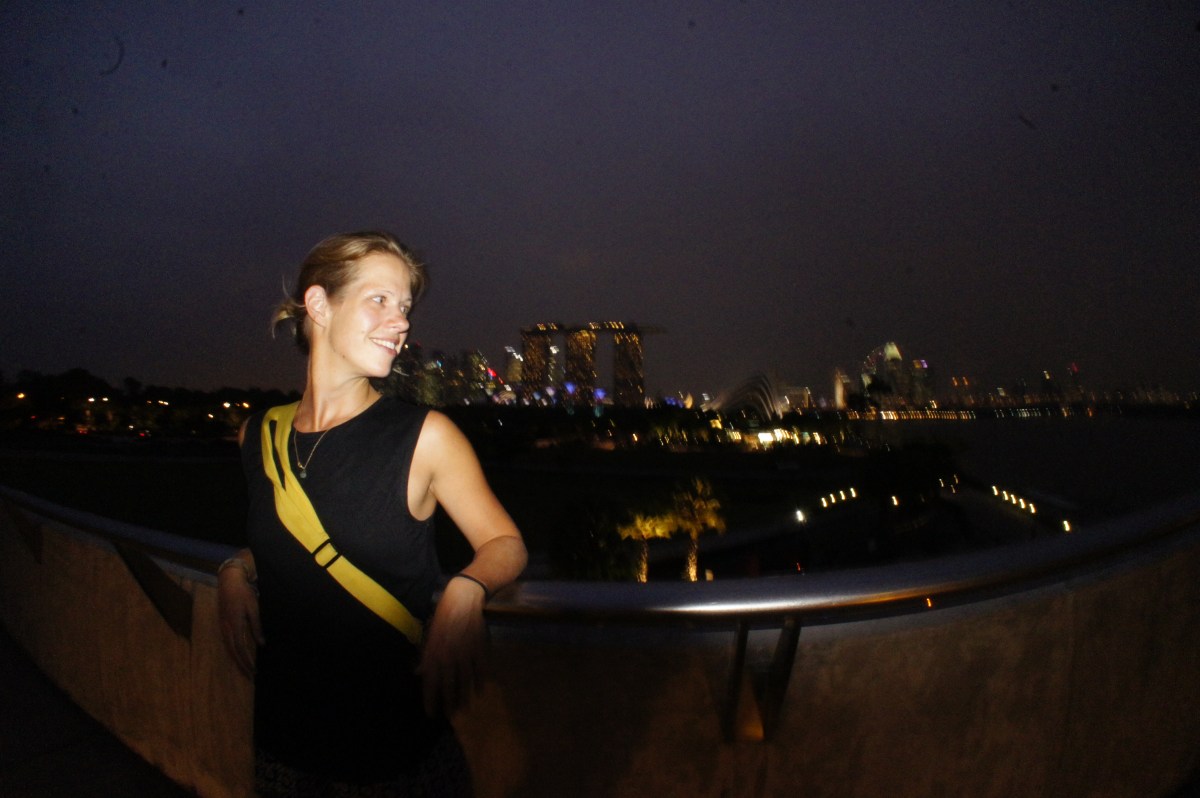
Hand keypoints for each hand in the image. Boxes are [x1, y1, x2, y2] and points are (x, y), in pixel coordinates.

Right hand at [217, 563, 263, 676]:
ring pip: (229, 648)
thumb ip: (256, 627)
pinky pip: (228, 642)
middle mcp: (226, 629)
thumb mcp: (253, 609)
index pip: (240, 649)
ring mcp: (223, 627)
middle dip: (241, 665)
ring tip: (245, 669)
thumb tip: (262, 644)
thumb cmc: (244, 593)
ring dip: (237, 660)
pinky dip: (234, 652)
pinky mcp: (223, 624)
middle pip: (233, 652)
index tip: (254, 671)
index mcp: (234, 625)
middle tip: (250, 676)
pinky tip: (239, 656)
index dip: (247, 661)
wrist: (229, 581)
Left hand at [417, 575, 487, 716]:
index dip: (430, 699)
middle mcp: (449, 656)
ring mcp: (465, 653)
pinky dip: (479, 681)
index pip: (431, 682)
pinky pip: (480, 669)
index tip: (431, 713)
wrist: (463, 599)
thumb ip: (425, 655)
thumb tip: (418, 672)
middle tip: (449, 715)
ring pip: (465, 680)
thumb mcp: (429, 635)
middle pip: (449, 685)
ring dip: (464, 696)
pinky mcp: (479, 648)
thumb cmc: (442, 616)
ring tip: (464, 707)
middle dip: (449, 702)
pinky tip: (478, 691)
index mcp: (434, 652)